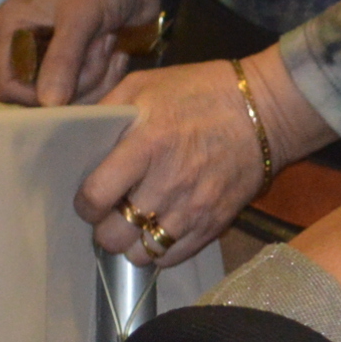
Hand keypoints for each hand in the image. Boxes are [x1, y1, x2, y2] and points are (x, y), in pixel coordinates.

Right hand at [0, 0, 162, 107]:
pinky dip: (107, 76)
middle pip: (44, 95)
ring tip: (109, 41)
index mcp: (10, 28)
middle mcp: (26, 44)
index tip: (70, 86)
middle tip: (101, 46)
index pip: (8, 86)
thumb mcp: (80, 17)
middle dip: (79, 79)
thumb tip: (49, 104)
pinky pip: (90, 90)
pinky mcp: (80, 61)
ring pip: (70, 96)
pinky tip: (117, 51)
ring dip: (97, 75)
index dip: (37, 96)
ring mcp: (54, 54)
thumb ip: (63, 60)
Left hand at [79, 46, 334, 265]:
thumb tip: (76, 134)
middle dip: (104, 229)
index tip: (89, 199)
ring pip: (142, 253)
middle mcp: (168, 184)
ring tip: (134, 225)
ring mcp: (193, 209)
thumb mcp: (146, 84)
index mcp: (147, 146)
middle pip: (115, 234)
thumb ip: (108, 110)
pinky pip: (173, 257)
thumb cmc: (202, 93)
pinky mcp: (214, 224)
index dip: (84, 204)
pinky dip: (159, 250)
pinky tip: (159, 230)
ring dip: (131, 243)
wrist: (265, 112)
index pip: (96, 196)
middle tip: (110, 214)